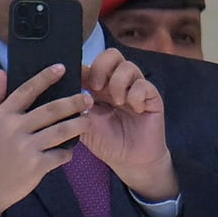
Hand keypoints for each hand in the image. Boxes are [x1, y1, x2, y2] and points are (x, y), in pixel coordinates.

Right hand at [0, 64, 86, 216]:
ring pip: (61, 131)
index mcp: (2, 115)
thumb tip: (2, 72)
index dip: (45, 78)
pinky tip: (72, 150)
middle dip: (73, 101)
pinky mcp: (36, 166)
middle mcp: (14, 128)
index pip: (26, 90)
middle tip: (88, 97)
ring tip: (88, 120)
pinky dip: (68, 153)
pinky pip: (60, 155)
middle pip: (51, 110)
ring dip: (79, 125)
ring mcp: (26, 147)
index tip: (62, 68)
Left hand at [80, 49, 175, 199]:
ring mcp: (135, 89)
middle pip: (111, 55)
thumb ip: (75, 103)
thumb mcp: (83, 122)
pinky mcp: (152, 97)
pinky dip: (136, 95)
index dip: (85, 69)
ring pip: (128, 66)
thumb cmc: (106, 142)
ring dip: (118, 83)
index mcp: (99, 87)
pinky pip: (144, 84)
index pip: (92, 64)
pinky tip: (135, 109)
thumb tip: (66, 85)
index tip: (80, 85)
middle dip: (101, 68)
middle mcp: (117, 84)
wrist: (130, 161)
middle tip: (96, 88)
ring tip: (118, 102)